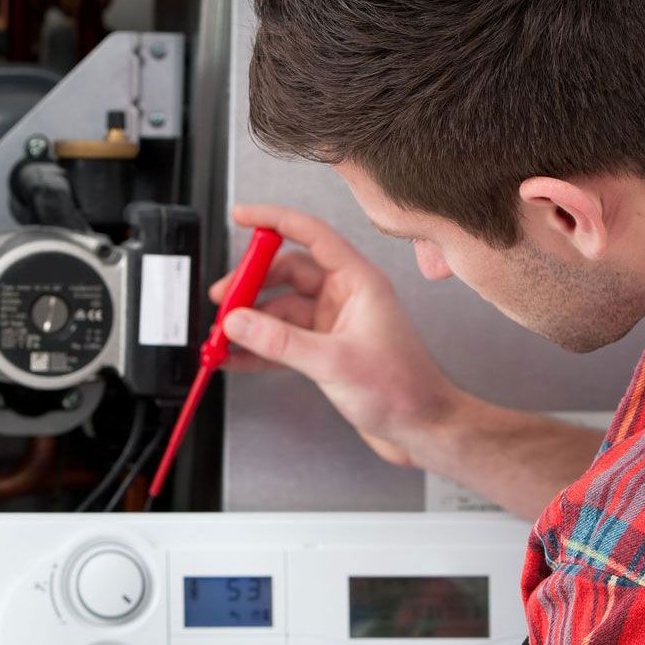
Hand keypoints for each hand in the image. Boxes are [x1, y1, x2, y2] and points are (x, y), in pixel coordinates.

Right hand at [213, 204, 459, 466]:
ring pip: (282, 309)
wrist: (421, 428)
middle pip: (288, 273)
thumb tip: (240, 322)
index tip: (242, 216)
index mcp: (359, 282)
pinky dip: (260, 347)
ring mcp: (335, 324)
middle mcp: (347, 297)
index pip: (311, 235)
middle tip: (224, 299)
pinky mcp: (327, 350)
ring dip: (252, 322)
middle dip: (252, 284)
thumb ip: (281, 341)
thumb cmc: (403, 391)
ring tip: (223, 336)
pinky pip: (284, 340)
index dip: (274, 221)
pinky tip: (237, 357)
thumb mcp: (334, 362)